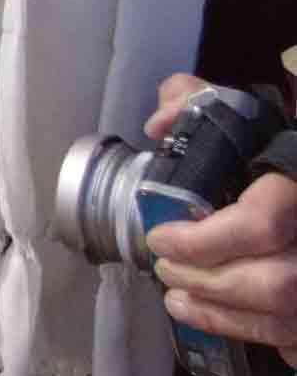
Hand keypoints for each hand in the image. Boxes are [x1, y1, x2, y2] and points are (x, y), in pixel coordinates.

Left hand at [144, 73, 296, 360]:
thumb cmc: (278, 154)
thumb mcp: (243, 117)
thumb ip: (194, 104)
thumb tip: (157, 124)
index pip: (261, 223)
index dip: (203, 239)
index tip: (159, 238)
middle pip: (274, 280)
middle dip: (207, 281)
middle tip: (165, 269)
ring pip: (284, 316)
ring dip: (221, 315)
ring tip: (176, 298)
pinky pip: (295, 338)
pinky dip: (256, 334)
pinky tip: (218, 321)